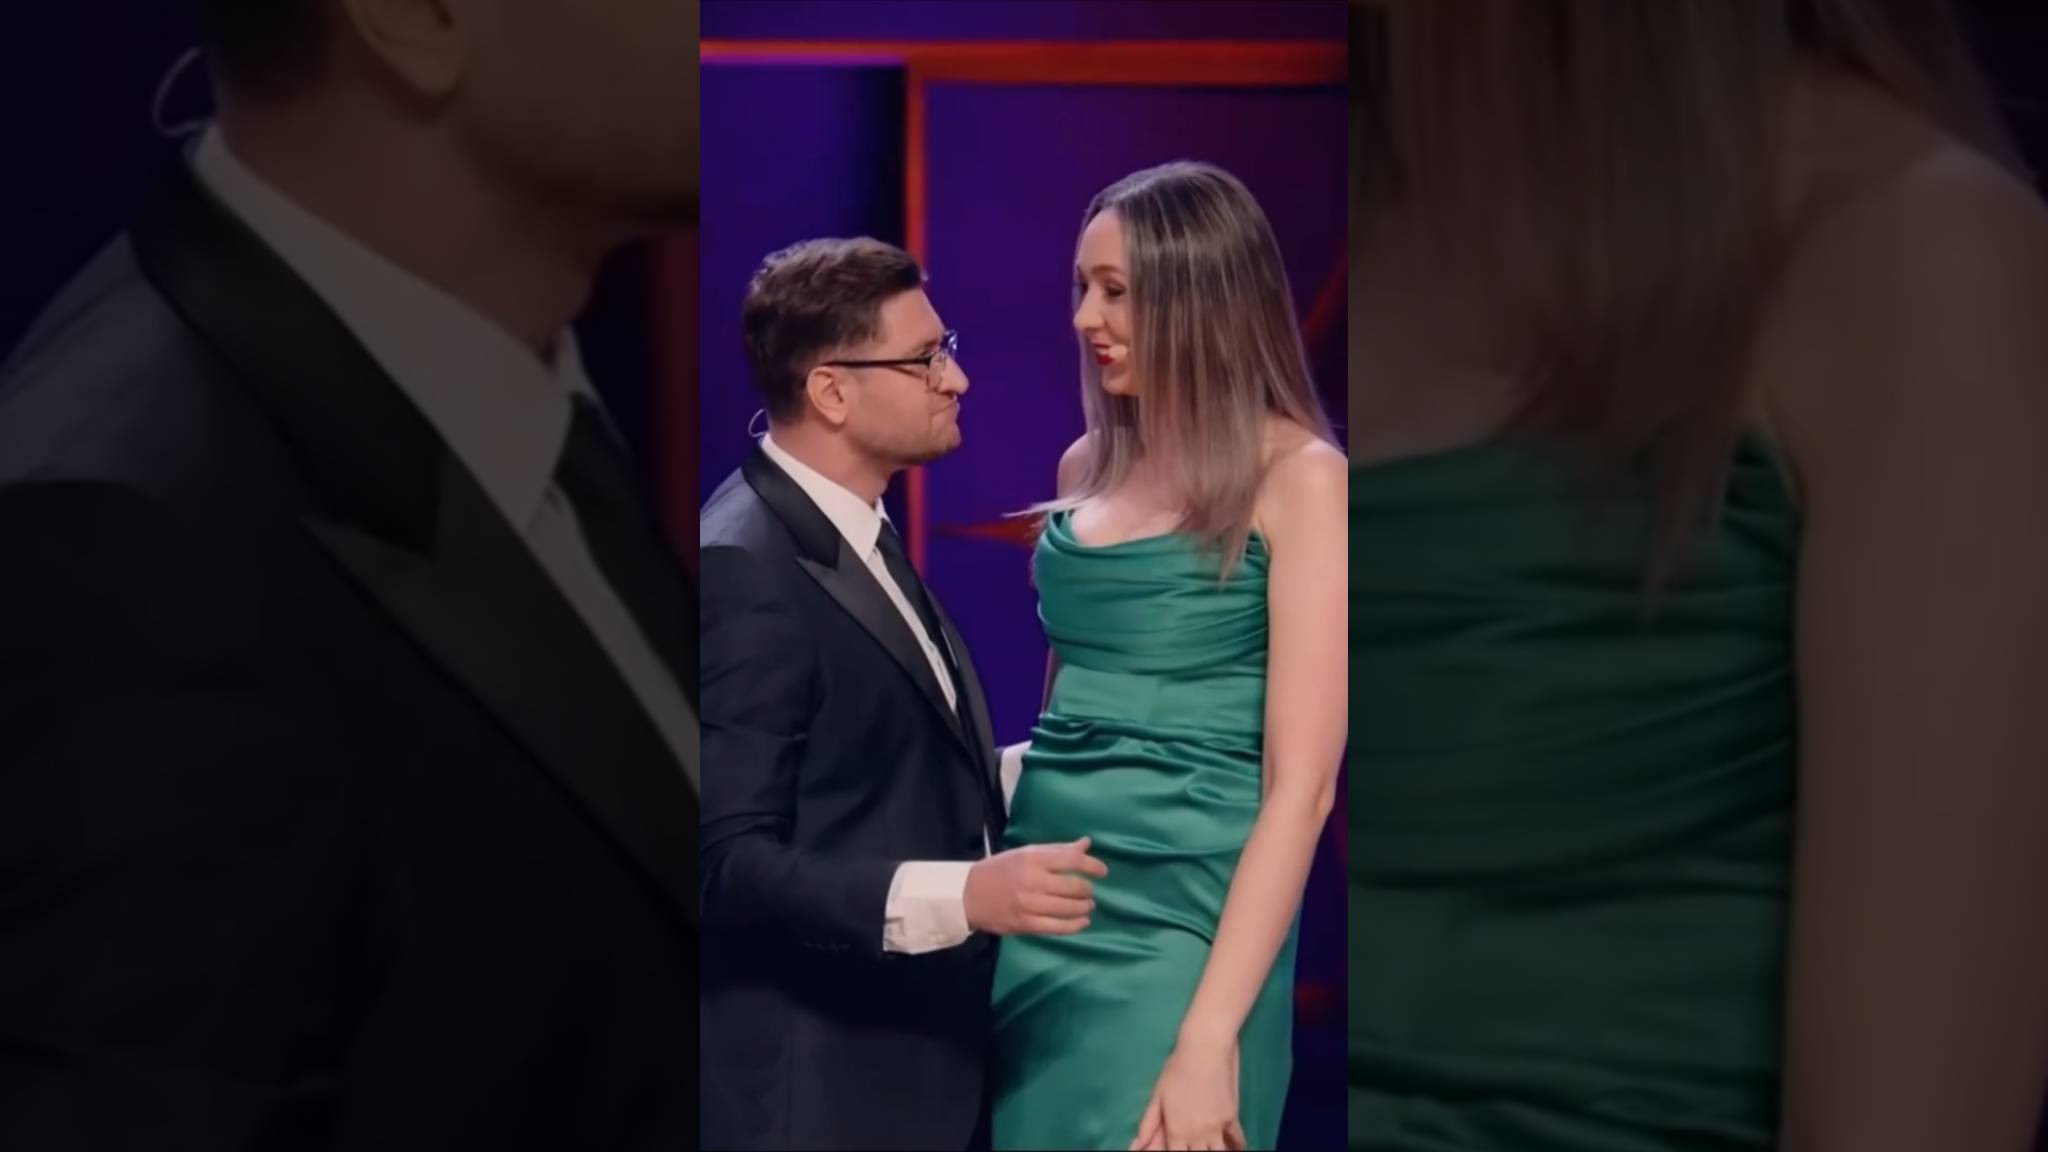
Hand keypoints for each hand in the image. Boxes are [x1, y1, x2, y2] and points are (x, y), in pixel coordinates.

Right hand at [963, 836, 1105, 935]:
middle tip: (1089, 891)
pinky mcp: (1025, 924)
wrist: (969, 895)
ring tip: (1088, 905)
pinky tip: (1083, 922)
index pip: (1071, 860)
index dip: (1092, 866)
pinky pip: (1057, 927)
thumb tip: (1087, 844)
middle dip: (1088, 889)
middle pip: (1073, 886)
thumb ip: (1057, 850)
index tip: (1103, 871)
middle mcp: (1032, 881)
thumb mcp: (1026, 853)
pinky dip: (1075, 926)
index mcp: (1033, 859)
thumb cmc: (1001, 870)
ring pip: (1068, 908)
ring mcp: (1029, 905)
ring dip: (1084, 907)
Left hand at [1130, 1031, 1244, 1150]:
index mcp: (1177, 1131)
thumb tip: (1137, 1145)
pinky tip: (1235, 1148)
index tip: (1178, 1150)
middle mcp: (1198, 1134)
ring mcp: (1217, 1127)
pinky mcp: (1233, 1117)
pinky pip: (1238, 1140)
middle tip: (1194, 1148)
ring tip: (1211, 1149)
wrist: (1205, 1049)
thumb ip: (1148, 1123)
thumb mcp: (1158, 1096)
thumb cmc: (1177, 1069)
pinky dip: (1237, 1146)